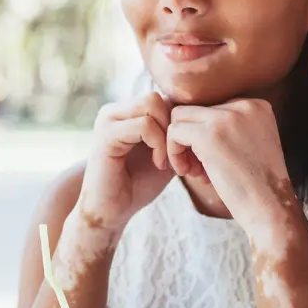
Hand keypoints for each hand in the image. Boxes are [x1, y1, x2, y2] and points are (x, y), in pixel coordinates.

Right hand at [74, 93, 174, 244]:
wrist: (112, 211)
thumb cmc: (138, 184)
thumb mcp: (166, 153)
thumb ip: (177, 132)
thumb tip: (201, 115)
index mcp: (128, 111)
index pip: (164, 97)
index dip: (181, 122)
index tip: (189, 152)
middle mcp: (116, 110)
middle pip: (159, 96)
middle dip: (175, 126)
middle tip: (180, 157)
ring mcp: (108, 119)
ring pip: (152, 104)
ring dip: (168, 135)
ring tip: (168, 161)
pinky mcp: (106, 134)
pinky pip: (144, 125)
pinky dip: (158, 144)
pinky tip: (159, 164)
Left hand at [166, 98, 297, 238]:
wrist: (271, 209)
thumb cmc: (258, 187)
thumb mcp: (250, 146)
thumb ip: (229, 129)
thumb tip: (189, 122)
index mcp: (257, 106)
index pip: (212, 108)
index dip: (205, 137)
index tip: (212, 162)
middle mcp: (245, 105)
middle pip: (195, 110)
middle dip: (189, 140)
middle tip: (197, 169)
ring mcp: (227, 117)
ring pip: (180, 117)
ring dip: (180, 145)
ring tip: (194, 172)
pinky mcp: (209, 134)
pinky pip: (174, 131)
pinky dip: (174, 153)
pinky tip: (188, 173)